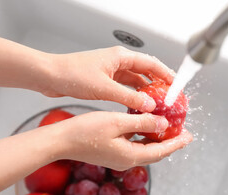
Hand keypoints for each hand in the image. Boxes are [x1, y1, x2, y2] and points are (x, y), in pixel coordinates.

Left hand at [42, 46, 174, 111]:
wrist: (50, 76)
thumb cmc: (72, 74)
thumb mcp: (104, 88)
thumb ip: (128, 97)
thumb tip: (149, 105)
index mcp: (120, 57)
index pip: (151, 63)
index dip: (166, 74)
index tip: (176, 86)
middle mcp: (118, 62)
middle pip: (145, 71)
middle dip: (158, 84)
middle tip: (169, 97)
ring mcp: (111, 71)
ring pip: (135, 81)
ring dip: (145, 91)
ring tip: (157, 103)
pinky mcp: (105, 80)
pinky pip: (125, 87)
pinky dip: (133, 95)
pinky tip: (138, 105)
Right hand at [49, 111, 192, 170]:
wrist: (61, 141)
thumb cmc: (85, 131)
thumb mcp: (118, 122)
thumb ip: (143, 123)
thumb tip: (163, 124)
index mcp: (130, 156)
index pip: (162, 151)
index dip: (177, 143)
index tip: (189, 136)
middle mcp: (126, 161)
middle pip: (155, 153)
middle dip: (170, 143)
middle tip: (181, 133)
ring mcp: (118, 159)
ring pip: (145, 151)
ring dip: (157, 141)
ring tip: (166, 129)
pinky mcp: (111, 154)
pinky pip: (134, 148)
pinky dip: (144, 139)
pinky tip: (144, 128)